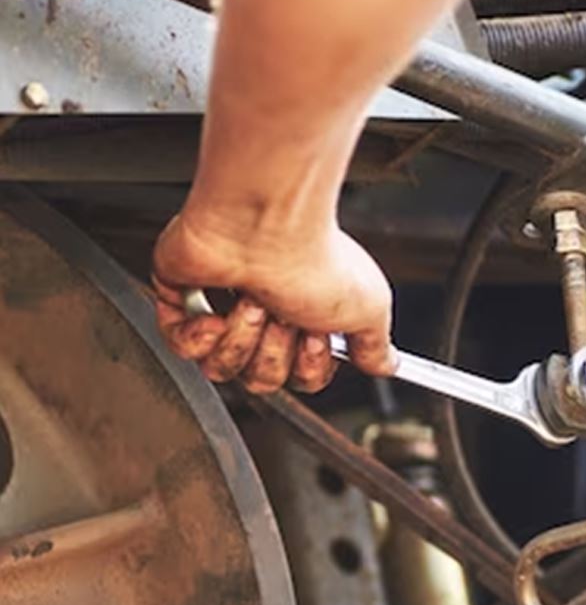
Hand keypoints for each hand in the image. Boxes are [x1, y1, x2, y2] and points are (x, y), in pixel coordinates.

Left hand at [152, 209, 394, 393]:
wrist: (264, 224)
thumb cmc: (313, 257)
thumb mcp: (369, 309)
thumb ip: (375, 345)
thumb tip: (387, 363)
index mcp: (304, 318)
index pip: (301, 378)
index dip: (309, 368)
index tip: (318, 336)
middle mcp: (263, 316)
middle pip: (262, 380)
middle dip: (275, 354)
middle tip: (284, 313)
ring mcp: (219, 308)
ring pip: (222, 368)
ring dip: (242, 340)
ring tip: (253, 301)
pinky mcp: (180, 300)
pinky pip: (183, 349)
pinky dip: (199, 336)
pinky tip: (216, 311)